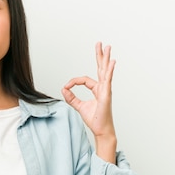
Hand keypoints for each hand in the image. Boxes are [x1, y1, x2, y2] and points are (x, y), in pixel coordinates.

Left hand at [62, 42, 116, 160]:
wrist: (101, 130)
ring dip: (106, 58)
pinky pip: (107, 80)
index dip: (73, 81)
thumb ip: (71, 98)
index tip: (66, 87)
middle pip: (101, 68)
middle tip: (100, 44)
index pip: (84, 79)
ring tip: (107, 47)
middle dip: (100, 56)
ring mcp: (106, 90)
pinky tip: (111, 62)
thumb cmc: (94, 119)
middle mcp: (103, 88)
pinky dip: (109, 71)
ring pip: (105, 71)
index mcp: (97, 90)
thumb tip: (63, 89)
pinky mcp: (106, 95)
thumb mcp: (79, 107)